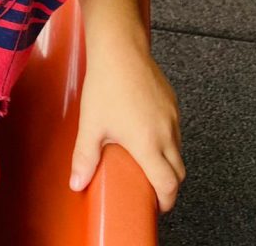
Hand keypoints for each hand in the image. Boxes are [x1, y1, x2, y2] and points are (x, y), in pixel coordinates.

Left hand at [69, 43, 185, 212]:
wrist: (120, 50)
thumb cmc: (106, 85)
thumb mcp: (91, 125)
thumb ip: (85, 157)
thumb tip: (76, 182)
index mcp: (149, 145)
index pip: (168, 185)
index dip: (165, 201)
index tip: (157, 206)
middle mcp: (167, 133)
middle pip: (178, 171)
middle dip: (169, 184)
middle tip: (153, 187)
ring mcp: (172, 116)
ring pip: (178, 148)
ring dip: (168, 160)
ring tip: (148, 160)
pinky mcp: (172, 101)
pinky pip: (175, 127)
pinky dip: (167, 137)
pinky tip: (147, 131)